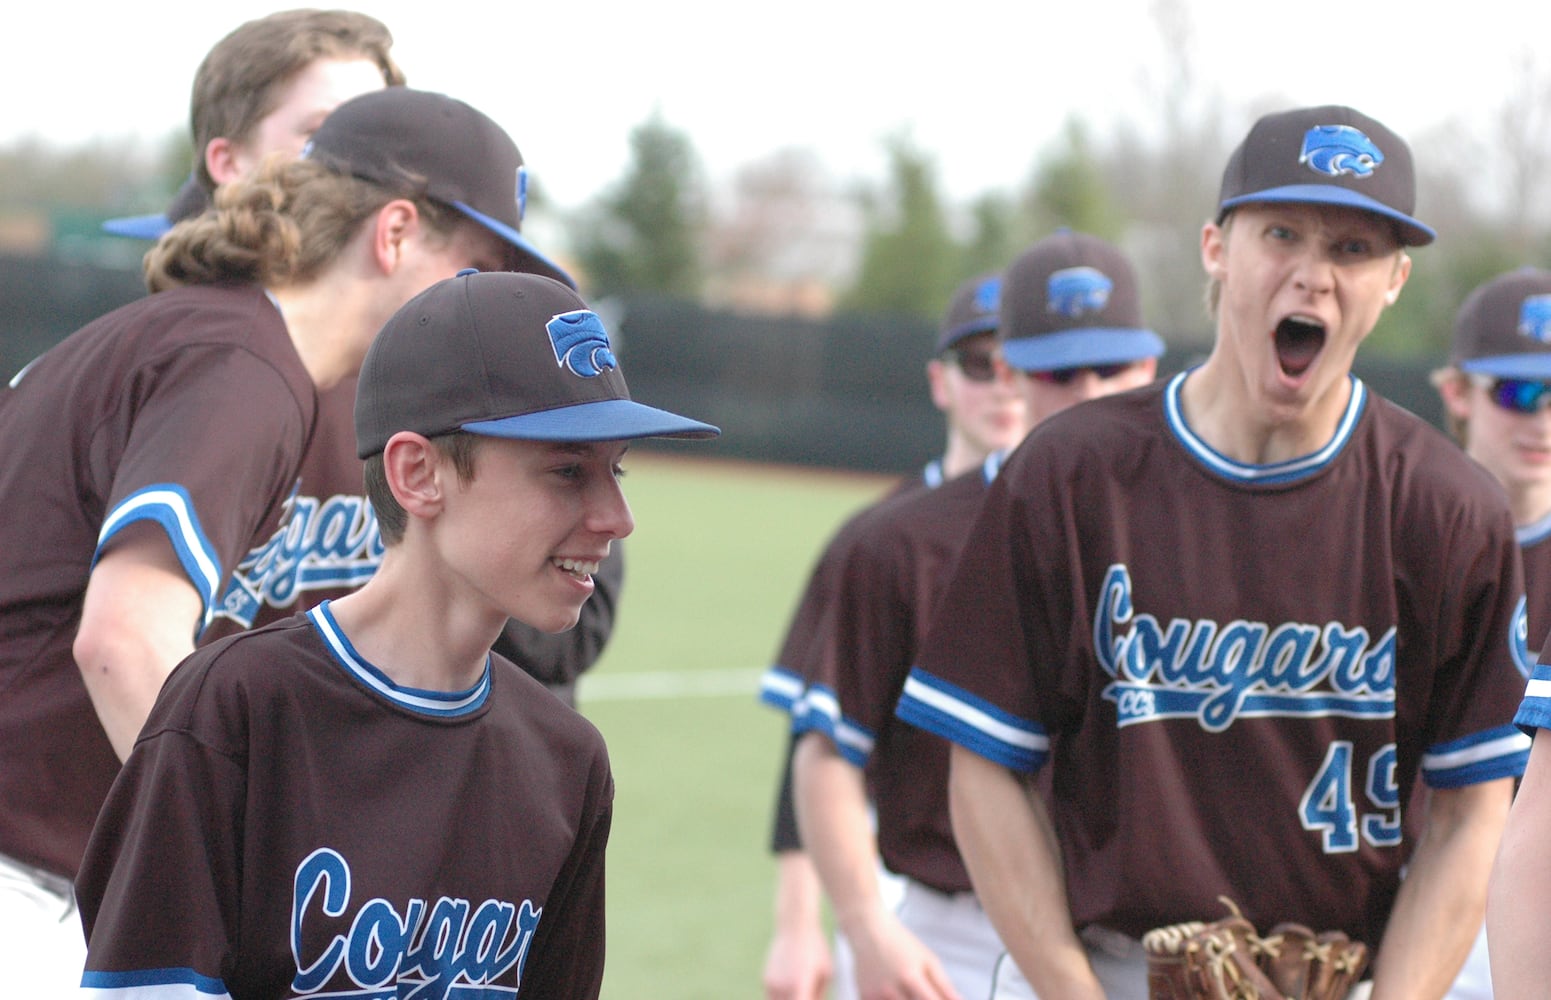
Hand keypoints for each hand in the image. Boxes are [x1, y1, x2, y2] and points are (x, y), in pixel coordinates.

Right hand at [762, 919, 832, 999]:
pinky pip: (773, 997)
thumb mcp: (826, 973)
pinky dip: (782, 998)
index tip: (811, 999)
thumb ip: (819, 996)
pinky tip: (793, 986)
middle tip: (807, 993)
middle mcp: (781, 988)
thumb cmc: (816, 949)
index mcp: (799, 987)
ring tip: (801, 986)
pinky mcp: (765, 980)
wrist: (795, 926)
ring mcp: (771, 984)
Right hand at [845, 909, 961, 999]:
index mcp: (910, 978)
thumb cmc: (901, 943)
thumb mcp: (928, 959)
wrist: (869, 930)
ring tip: (908, 989)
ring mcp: (874, 995)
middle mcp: (890, 989)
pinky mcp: (863, 997)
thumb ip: (944, 985)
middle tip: (921, 990)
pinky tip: (893, 992)